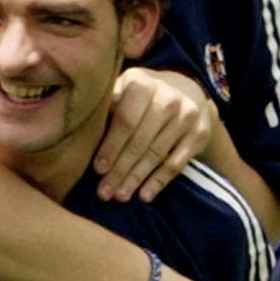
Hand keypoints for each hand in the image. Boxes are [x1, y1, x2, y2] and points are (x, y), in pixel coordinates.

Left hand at [95, 70, 216, 204]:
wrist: (187, 89)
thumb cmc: (142, 96)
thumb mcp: (124, 89)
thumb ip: (107, 105)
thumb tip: (79, 132)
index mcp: (142, 84)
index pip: (125, 121)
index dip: (111, 147)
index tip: (98, 170)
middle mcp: (168, 97)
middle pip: (140, 141)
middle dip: (120, 170)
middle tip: (104, 192)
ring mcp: (187, 115)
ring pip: (157, 154)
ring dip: (136, 179)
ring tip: (120, 197)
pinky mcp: (199, 133)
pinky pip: (177, 163)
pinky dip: (159, 181)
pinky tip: (145, 195)